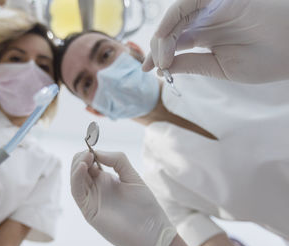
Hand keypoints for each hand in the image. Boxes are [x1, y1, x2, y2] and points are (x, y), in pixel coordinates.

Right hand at [70, 151, 175, 245]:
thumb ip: (117, 161)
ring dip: (77, 165)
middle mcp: (96, 189)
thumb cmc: (145, 207)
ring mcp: (91, 199)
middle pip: (79, 169)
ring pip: (75, 179)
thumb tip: (98, 151)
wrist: (151, 232)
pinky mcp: (89, 210)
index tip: (92, 145)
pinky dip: (76, 178)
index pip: (89, 163)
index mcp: (105, 180)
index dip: (89, 152)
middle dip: (82, 157)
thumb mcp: (133, 177)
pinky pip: (77, 192)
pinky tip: (82, 167)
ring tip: (86, 157)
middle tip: (90, 153)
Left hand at [142, 0, 288, 83]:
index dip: (159, 55)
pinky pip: (185, 5)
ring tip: (162, 59)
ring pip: (174, 19)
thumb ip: (192, 64)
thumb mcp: (220, 68)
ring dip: (162, 39)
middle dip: (156, 49)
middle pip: (170, 32)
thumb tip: (164, 68)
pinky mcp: (215, 0)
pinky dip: (171, 21)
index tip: (147, 69)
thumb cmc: (266, 60)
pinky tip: (165, 39)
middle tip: (151, 66)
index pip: (175, 44)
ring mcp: (209, 10)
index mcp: (207, 39)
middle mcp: (205, 22)